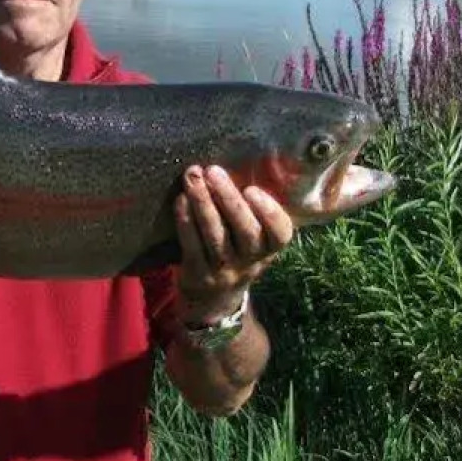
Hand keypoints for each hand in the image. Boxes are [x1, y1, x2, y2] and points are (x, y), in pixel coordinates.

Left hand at [174, 164, 293, 318]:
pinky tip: (180, 200)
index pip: (281, 234)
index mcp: (269, 249)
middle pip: (244, 230)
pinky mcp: (197, 275)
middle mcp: (250, 262)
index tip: (252, 189)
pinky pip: (192, 246)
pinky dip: (185, 221)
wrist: (213, 301)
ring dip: (202, 203)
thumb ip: (251, 211)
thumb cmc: (234, 252)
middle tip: (212, 170)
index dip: (269, 212)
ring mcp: (224, 271)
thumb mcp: (253, 239)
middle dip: (228, 198)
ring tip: (192, 176)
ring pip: (215, 236)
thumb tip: (239, 160)